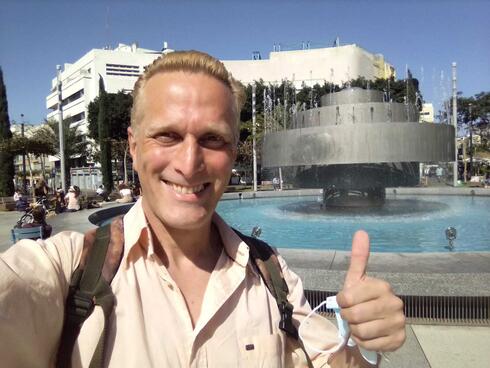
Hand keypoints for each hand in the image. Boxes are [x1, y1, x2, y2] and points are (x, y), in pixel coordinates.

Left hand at [336, 230, 405, 351]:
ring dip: (355, 331)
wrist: (375, 323)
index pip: (347, 298)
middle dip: (348, 317)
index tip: (347, 301)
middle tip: (353, 315)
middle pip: (353, 316)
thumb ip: (358, 257)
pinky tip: (369, 335)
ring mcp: (399, 322)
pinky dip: (364, 342)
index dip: (342, 302)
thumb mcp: (356, 279)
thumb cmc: (361, 298)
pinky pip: (370, 344)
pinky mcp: (399, 340)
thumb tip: (361, 231)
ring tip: (361, 324)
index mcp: (382, 286)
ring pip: (361, 332)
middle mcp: (395, 303)